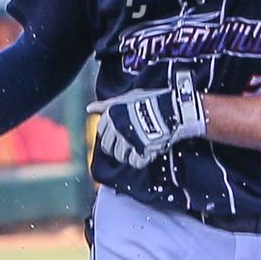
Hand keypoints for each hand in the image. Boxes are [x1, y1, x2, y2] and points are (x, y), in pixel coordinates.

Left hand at [88, 73, 206, 169]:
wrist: (171, 108)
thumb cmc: (150, 100)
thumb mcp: (127, 97)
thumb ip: (108, 104)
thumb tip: (89, 109)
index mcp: (111, 116)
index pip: (102, 132)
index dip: (110, 135)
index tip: (119, 135)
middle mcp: (116, 129)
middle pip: (108, 147)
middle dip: (117, 148)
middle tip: (129, 146)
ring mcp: (128, 141)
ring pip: (121, 156)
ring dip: (130, 154)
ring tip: (140, 149)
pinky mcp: (141, 151)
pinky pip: (135, 162)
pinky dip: (141, 160)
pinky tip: (147, 154)